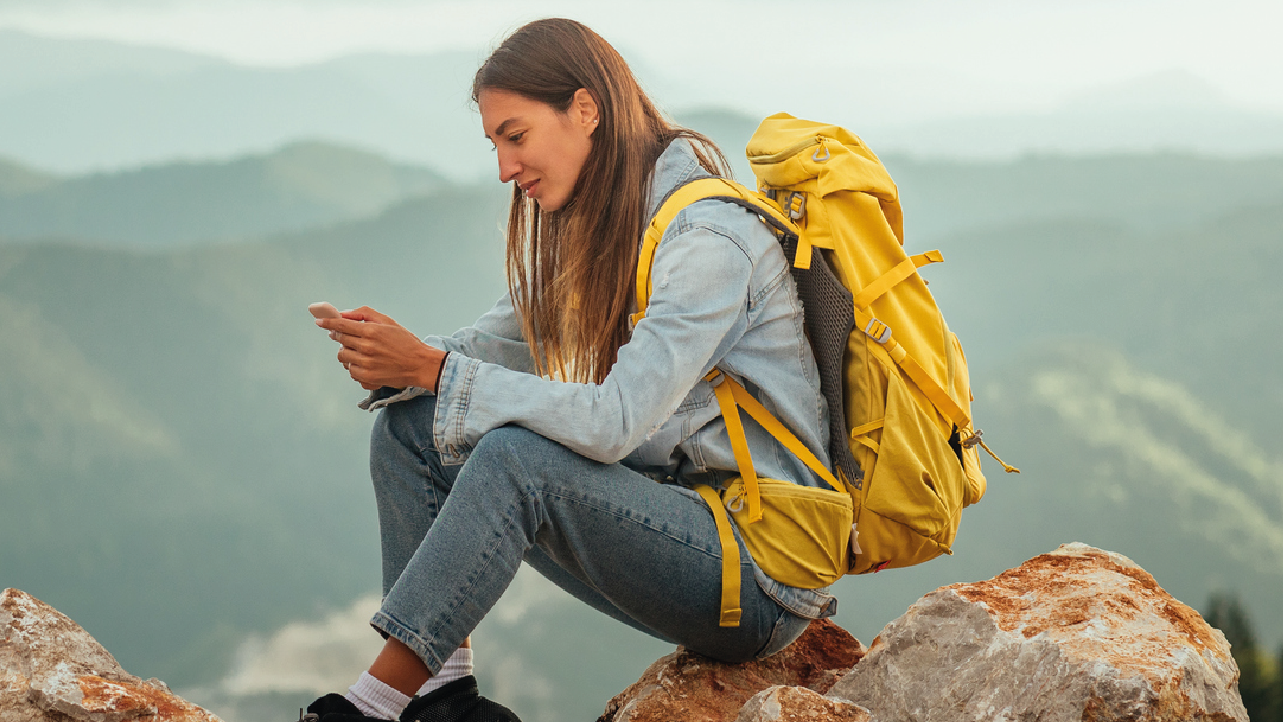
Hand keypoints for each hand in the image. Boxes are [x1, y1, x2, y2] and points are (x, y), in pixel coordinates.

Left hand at [315, 306, 446, 391]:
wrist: (420, 365)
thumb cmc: (405, 341)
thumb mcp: (388, 322)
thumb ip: (365, 314)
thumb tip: (344, 314)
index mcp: (371, 332)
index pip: (341, 326)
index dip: (328, 323)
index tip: (320, 322)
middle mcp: (366, 348)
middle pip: (340, 341)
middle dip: (338, 337)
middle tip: (343, 336)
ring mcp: (366, 365)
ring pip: (342, 357)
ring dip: (346, 353)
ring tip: (357, 351)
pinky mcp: (368, 378)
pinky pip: (350, 371)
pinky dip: (354, 367)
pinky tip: (364, 363)